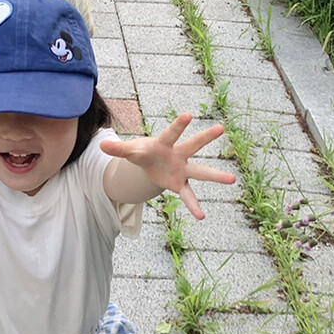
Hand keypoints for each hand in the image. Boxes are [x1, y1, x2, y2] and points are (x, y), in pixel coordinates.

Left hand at [100, 113, 235, 219]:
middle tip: (220, 127)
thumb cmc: (141, 152)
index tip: (188, 115)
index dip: (178, 125)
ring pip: (200, 171)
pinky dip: (193, 206)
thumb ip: (118, 149)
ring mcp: (181, 169)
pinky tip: (201, 217)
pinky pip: (188, 195)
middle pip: (192, 144)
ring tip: (232, 179)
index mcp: (164, 143)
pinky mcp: (179, 184)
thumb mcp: (130, 151)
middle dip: (205, 137)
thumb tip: (101, 146)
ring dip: (215, 176)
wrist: (148, 162)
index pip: (171, 132)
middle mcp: (177, 154)